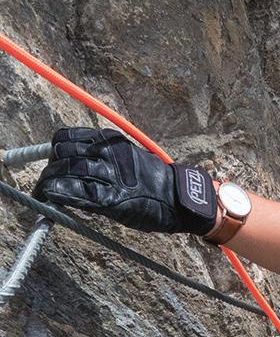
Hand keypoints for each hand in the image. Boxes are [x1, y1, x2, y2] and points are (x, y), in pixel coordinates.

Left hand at [35, 128, 217, 234]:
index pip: (66, 137)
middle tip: (45, 184)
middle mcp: (107, 153)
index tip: (52, 162)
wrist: (177, 198)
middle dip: (49, 169)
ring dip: (49, 182)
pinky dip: (61, 195)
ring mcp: (110, 175)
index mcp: (109, 140)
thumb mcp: (126, 158)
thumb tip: (73, 161)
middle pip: (62, 153)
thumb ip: (101, 157)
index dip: (54, 150)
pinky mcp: (112, 199)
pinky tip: (50, 197)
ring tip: (44, 193)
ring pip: (67, 171)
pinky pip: (79, 194)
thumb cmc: (152, 182)